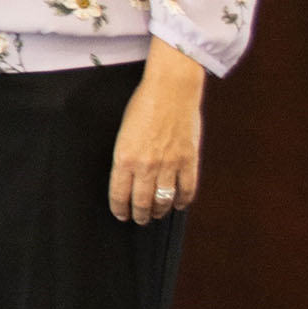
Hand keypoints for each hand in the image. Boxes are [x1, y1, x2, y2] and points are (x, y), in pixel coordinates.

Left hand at [108, 46, 205, 223]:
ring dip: (158, 211)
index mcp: (124, 158)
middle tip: (139, 219)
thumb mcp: (123, 133)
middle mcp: (146, 165)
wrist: (170, 90)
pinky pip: (186, 189)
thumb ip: (126, 157)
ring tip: (156, 214)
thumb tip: (127, 177)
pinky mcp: (188, 160)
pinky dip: (182, 201)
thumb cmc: (143, 105)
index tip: (121, 215)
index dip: (120, 209)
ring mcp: (169, 164)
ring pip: (163, 200)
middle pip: (141, 202)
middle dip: (139, 215)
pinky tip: (178, 204)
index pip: (119, 195)